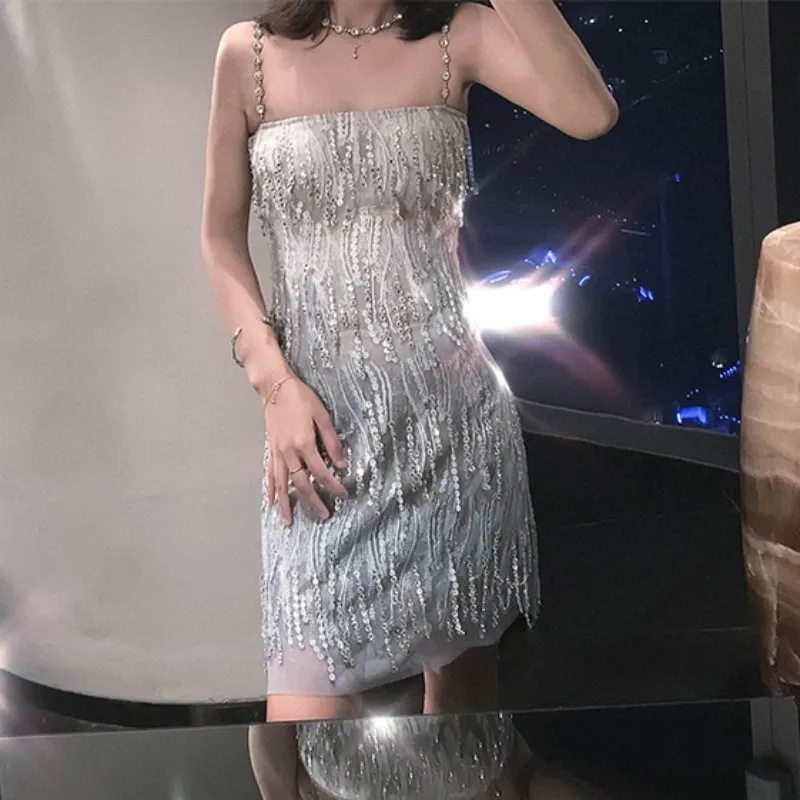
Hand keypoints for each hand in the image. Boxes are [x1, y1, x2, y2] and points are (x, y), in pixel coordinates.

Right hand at [264, 376, 348, 525]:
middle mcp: (288, 452)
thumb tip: (342, 463)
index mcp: (304, 444)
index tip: (343, 495)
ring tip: (288, 522)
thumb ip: (332, 441)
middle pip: (302, 484)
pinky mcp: (270, 450)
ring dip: (286, 504)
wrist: (275, 387)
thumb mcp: (322, 416)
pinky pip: (270, 475)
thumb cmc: (300, 398)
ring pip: (282, 484)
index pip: (321, 473)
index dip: (333, 486)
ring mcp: (277, 453)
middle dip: (313, 502)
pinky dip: (271, 490)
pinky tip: (272, 502)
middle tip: (324, 515)